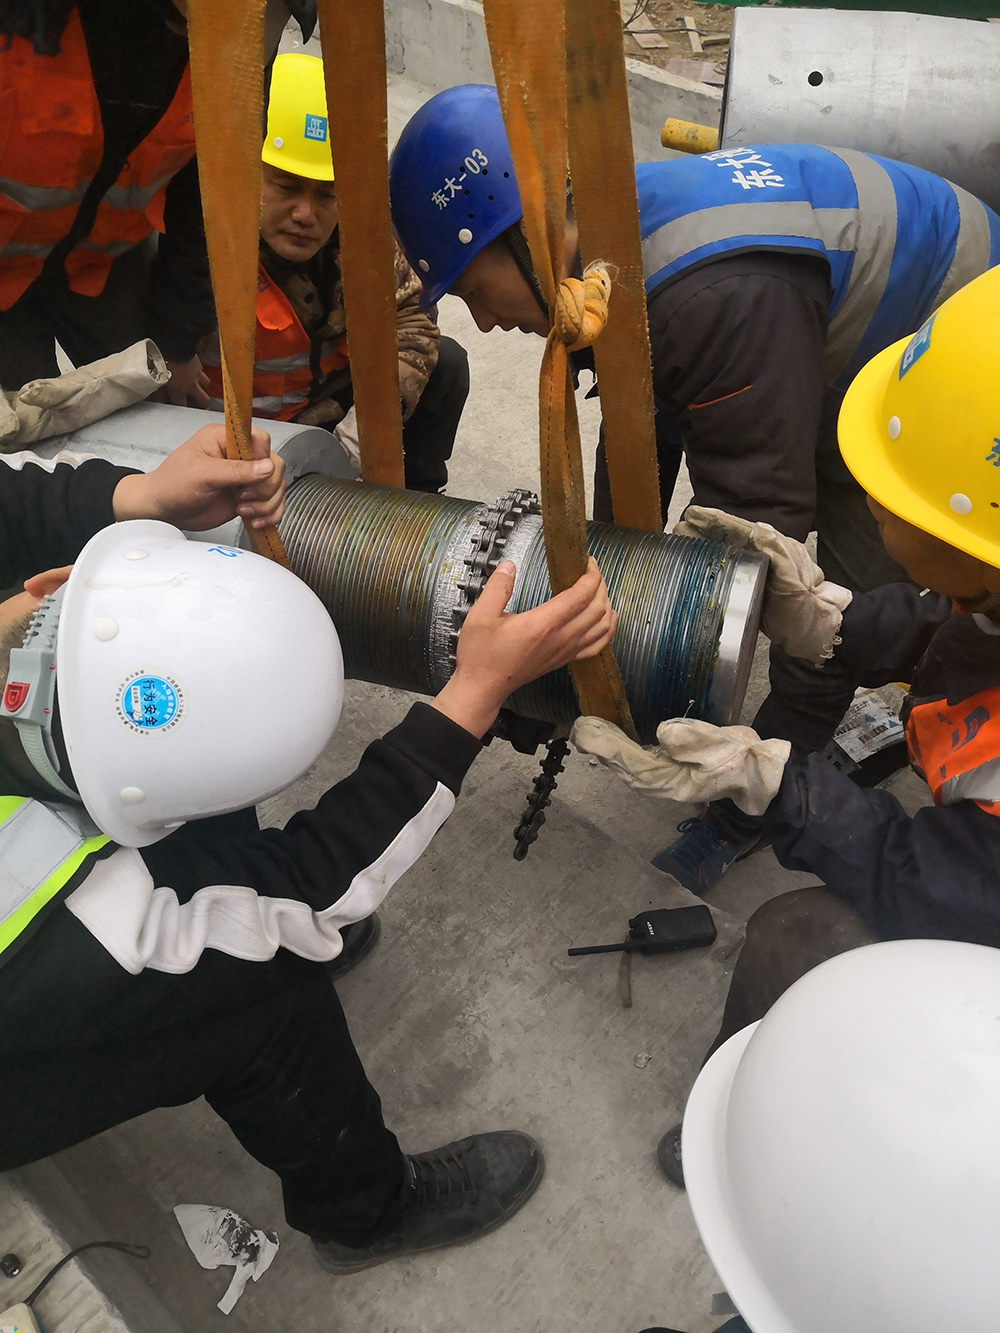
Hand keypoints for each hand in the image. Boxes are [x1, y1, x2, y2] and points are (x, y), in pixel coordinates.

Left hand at [112, 424, 284, 530]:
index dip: (262, 459)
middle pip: (275, 465)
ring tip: (244, 511)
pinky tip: (254, 521)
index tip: (249, 477)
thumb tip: (268, 467)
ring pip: (277, 487)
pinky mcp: (249, 498)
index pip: (261, 441)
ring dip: (268, 504)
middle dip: (265, 488)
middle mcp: (240, 456)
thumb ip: (236, 470)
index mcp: (226, 439)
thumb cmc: (174, 483)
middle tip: (243, 497)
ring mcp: (246, 478)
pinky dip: (270, 515)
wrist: (165, 510)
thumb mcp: (203, 474)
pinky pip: (273, 504)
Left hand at [161, 354, 209, 407]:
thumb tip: (156, 400)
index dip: (180, 409)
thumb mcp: (156, 379)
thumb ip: (157, 392)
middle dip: (200, 403)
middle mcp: (191, 385)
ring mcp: (197, 373)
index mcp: (179, 391)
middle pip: (203, 400)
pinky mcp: (198, 362)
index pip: (183, 407)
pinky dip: (197, 370)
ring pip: (206, 384)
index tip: (176, 407)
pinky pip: (201, 369)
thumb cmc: (162, 362)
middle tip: (194, 401)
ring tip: (193, 382)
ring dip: (201, 385)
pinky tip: (190, 368)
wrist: (172, 343)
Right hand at [432, 556, 616, 737]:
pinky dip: (607, 630)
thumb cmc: (481, 655)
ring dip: (605, 605)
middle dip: (600, 585)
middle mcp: (560, 638)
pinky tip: (607, 619)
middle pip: (597, 608)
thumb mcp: (481, 615)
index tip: (587, 561)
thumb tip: (509, 566)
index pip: (580, 595)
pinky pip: (596, 646)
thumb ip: (498, 587)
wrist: (483, 687)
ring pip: (601, 627)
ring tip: (598, 589)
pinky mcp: (564, 660)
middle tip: (591, 570)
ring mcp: (565, 651)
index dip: (590, 575)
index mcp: (542, 624)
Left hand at [571, 715, 790, 816]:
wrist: (760, 775)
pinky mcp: (671, 775)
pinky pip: (639, 766)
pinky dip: (623, 754)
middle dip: (599, 747)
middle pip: (622, 767)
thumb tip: (661, 733)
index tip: (585, 730)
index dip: (605, 745)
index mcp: (671, 781)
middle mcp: (662, 785)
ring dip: (608, 751)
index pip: (629, 762)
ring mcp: (666, 782)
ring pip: (628, 768)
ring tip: (590, 732)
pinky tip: (615, 743)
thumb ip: (690, 740)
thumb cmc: (741, 762)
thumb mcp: (720, 746)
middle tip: (579, 727)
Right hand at [674, 506, 851, 664]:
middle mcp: (766, 555)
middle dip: (705, 531)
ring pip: (728, 551)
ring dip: (704, 544)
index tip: (694, 515)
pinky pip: (729, 568)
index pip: (742, 530)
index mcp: (776, 549)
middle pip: (731, 538)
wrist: (814, 633)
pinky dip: (712, 562)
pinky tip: (697, 563)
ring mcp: (758, 570)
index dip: (717, 522)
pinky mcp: (751, 585)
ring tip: (680, 539)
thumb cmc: (804, 613)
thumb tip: (758, 530)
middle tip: (679, 527)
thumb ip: (779, 556)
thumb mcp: (793, 585)